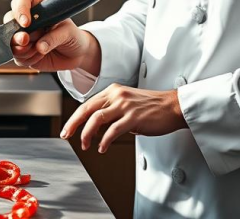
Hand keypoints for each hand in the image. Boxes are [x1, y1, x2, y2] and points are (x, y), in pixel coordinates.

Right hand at [5, 0, 99, 73]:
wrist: (75, 54)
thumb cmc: (73, 36)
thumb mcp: (68, 32)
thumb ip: (54, 37)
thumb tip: (40, 47)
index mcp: (39, 6)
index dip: (21, 8)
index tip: (26, 22)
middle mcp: (28, 19)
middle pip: (10, 19)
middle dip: (17, 33)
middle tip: (26, 40)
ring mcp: (23, 35)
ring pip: (10, 40)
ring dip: (24, 49)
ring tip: (41, 50)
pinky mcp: (22, 52)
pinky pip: (17, 57)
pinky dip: (28, 59)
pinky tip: (40, 56)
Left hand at [61, 83, 187, 152]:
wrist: (173, 106)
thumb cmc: (152, 107)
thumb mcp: (128, 102)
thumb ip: (112, 111)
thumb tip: (97, 128)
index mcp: (113, 91)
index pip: (87, 104)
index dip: (74, 118)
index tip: (67, 129)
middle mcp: (117, 95)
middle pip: (87, 110)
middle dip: (73, 124)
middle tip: (66, 136)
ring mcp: (125, 106)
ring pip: (96, 119)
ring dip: (87, 134)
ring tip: (85, 145)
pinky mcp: (134, 117)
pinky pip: (113, 130)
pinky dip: (104, 141)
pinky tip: (102, 148)